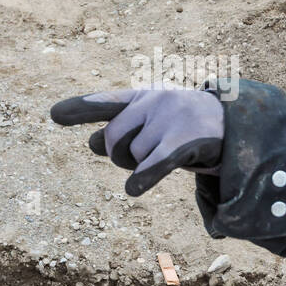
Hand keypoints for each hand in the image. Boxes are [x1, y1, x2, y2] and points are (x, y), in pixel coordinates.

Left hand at [50, 88, 222, 196]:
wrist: (232, 125)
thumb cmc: (182, 125)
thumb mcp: (151, 123)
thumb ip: (121, 130)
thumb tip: (91, 142)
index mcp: (141, 96)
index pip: (105, 102)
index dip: (79, 108)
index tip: (54, 114)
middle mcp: (154, 101)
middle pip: (113, 139)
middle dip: (120, 156)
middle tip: (142, 156)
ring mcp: (169, 119)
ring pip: (134, 157)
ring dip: (143, 166)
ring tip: (167, 155)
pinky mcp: (184, 141)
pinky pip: (153, 164)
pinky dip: (141, 178)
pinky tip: (133, 189)